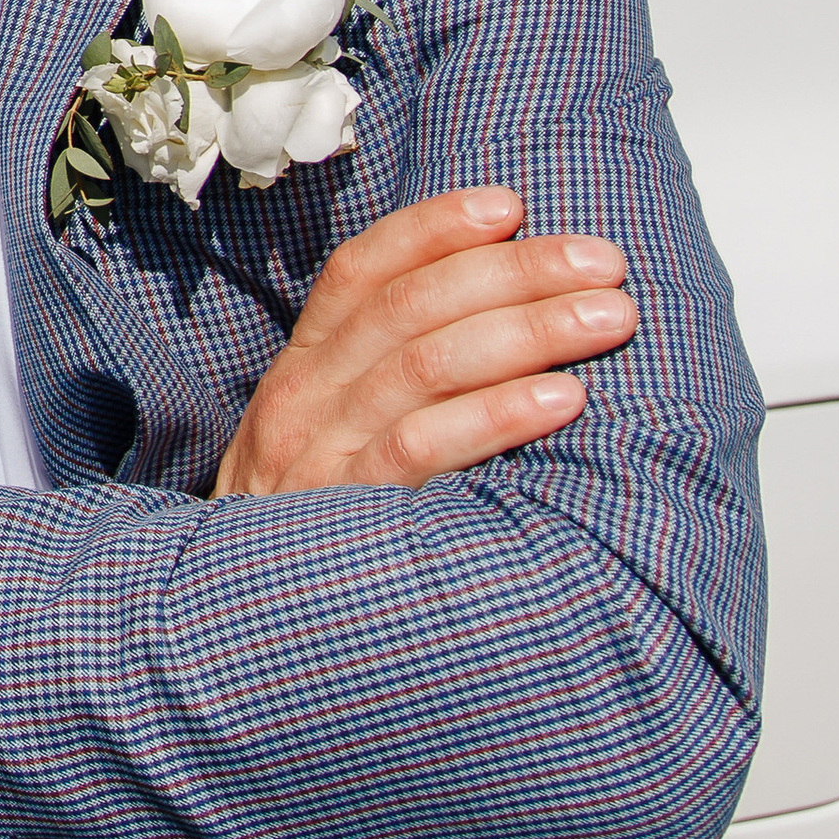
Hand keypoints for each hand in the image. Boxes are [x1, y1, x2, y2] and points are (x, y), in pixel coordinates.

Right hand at [213, 185, 635, 495]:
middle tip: (603, 263)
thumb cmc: (307, 532)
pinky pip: (425, 447)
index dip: (435, 228)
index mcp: (301, 370)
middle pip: (411, 306)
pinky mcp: (344, 514)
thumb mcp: (322, 442)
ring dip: (528, 330)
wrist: (232, 633)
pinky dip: (497, 414)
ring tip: (605, 319)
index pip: (361, 271)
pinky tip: (561, 399)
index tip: (510, 204)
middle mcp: (302, 399)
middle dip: (516, 272)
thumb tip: (497, 326)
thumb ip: (382, 386)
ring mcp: (318, 455)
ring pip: (425, 363)